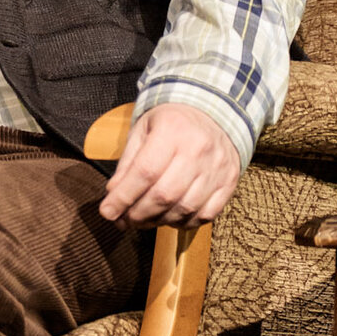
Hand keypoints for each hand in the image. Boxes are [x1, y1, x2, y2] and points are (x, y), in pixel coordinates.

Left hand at [98, 104, 239, 228]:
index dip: (123, 197)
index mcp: (172, 129)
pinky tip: (170, 218)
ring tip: (144, 220)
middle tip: (125, 220)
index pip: (144, 172)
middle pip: (165, 195)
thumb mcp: (143, 131)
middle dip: (138, 214)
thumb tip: (113, 197)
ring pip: (185, 208)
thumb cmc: (170, 123)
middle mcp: (198, 148)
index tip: (107, 212)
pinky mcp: (229, 181)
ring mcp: (217, 167)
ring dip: (159, 222)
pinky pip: (207, 214)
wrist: (214, 112)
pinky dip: (185, 223)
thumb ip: (127, 163)